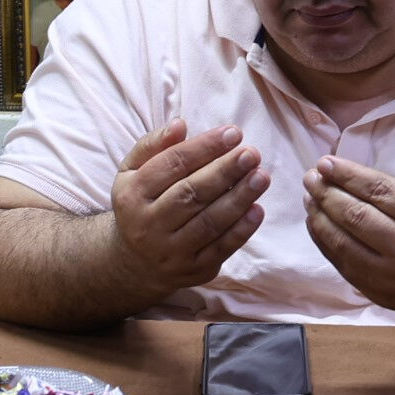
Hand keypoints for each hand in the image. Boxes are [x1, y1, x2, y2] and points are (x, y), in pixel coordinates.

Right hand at [109, 120, 266, 293]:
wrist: (134, 263)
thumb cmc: (140, 205)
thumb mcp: (133, 173)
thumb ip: (154, 145)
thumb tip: (180, 124)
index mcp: (132, 194)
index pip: (171, 165)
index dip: (204, 147)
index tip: (233, 133)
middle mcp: (148, 225)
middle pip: (191, 194)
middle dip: (225, 172)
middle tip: (252, 153)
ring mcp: (171, 251)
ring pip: (209, 222)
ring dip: (239, 198)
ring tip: (262, 176)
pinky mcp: (193, 270)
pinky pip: (221, 249)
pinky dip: (241, 230)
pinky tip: (258, 210)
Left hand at [303, 130, 394, 320]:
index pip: (380, 191)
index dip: (349, 175)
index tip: (326, 162)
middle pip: (357, 216)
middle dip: (327, 193)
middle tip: (311, 177)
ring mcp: (391, 275)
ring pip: (343, 242)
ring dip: (320, 216)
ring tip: (310, 196)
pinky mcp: (378, 292)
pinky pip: (342, 263)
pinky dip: (324, 241)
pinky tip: (316, 221)